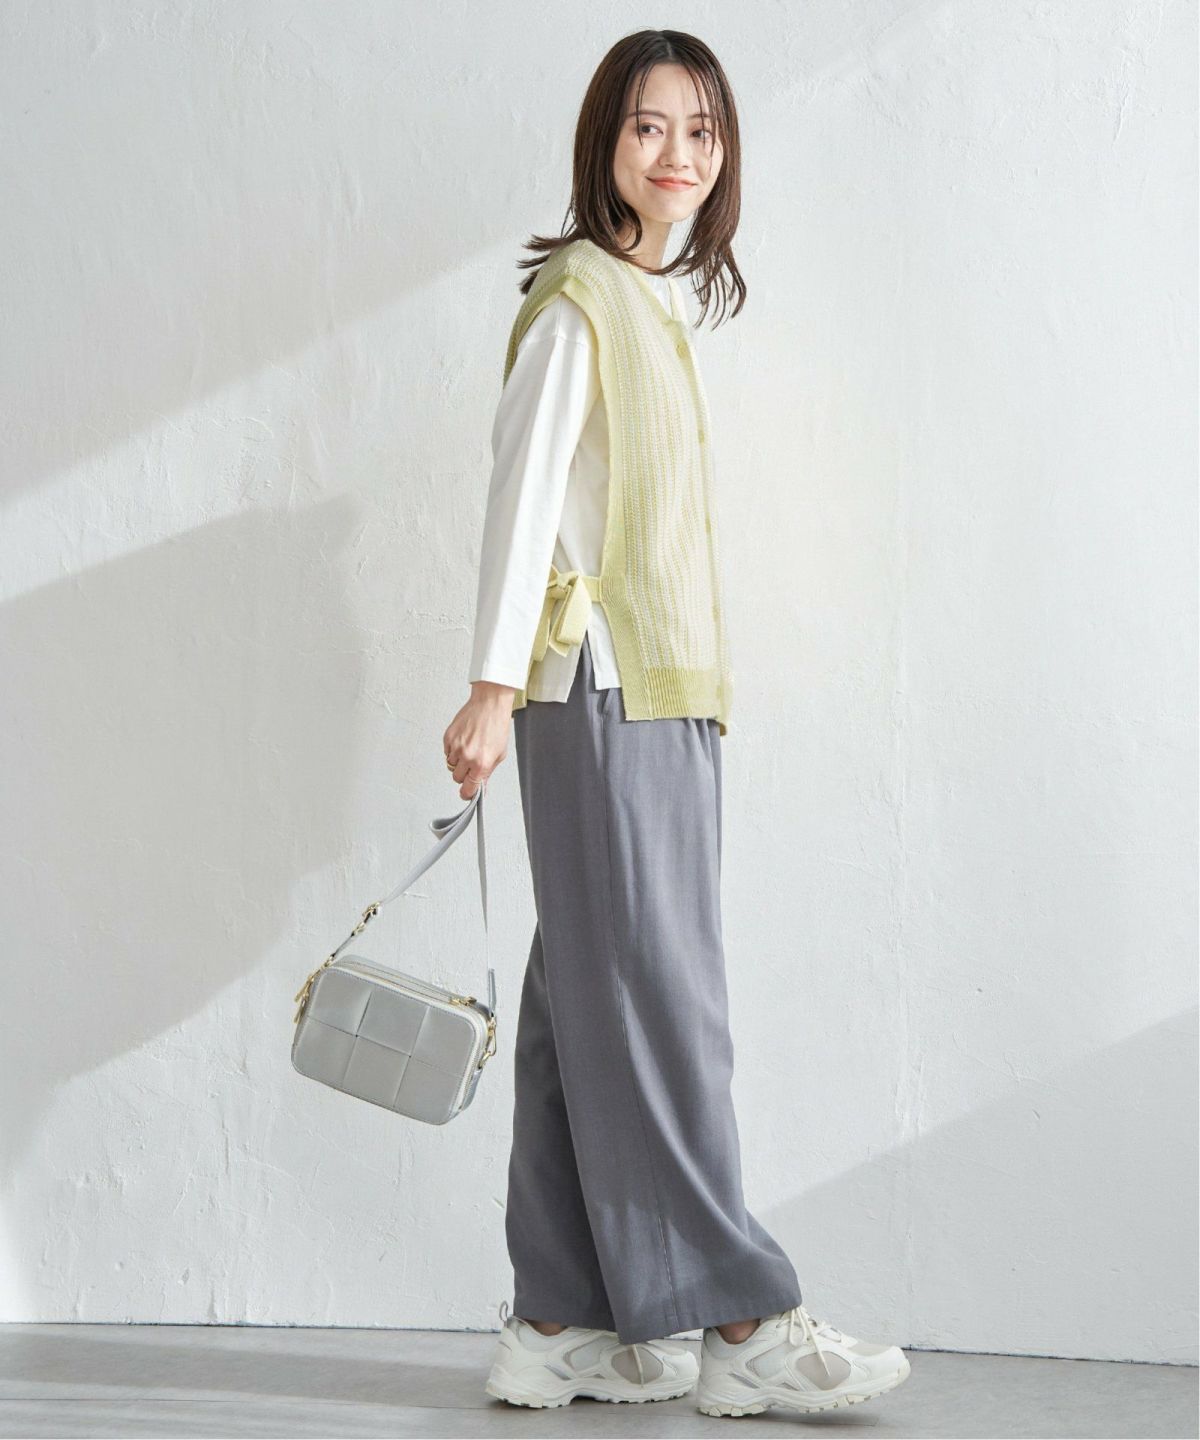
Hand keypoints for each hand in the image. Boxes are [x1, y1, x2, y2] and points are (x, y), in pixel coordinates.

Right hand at [443, 681, 516, 799]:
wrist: (489, 704)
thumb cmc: (497, 725)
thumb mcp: (499, 754)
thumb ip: (488, 772)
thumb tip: (481, 786)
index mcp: (481, 763)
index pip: (469, 789)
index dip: (468, 793)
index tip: (467, 793)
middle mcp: (467, 757)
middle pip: (457, 778)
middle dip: (464, 775)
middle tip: (471, 765)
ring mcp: (456, 747)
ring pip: (450, 766)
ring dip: (457, 762)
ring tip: (468, 749)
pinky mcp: (448, 737)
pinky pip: (446, 752)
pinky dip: (453, 750)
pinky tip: (463, 741)